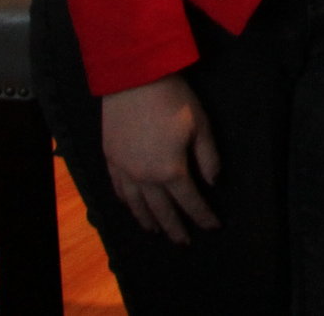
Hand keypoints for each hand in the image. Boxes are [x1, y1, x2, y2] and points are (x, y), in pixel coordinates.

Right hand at [101, 77, 219, 242]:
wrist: (134, 81)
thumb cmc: (174, 101)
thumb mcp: (201, 127)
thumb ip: (208, 158)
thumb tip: (213, 182)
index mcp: (171, 170)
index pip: (190, 201)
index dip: (202, 216)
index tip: (212, 227)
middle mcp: (145, 177)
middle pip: (162, 210)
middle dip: (175, 227)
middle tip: (184, 242)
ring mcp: (124, 171)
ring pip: (137, 205)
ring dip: (148, 221)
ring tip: (157, 232)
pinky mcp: (110, 160)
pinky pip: (118, 190)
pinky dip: (127, 204)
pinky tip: (131, 208)